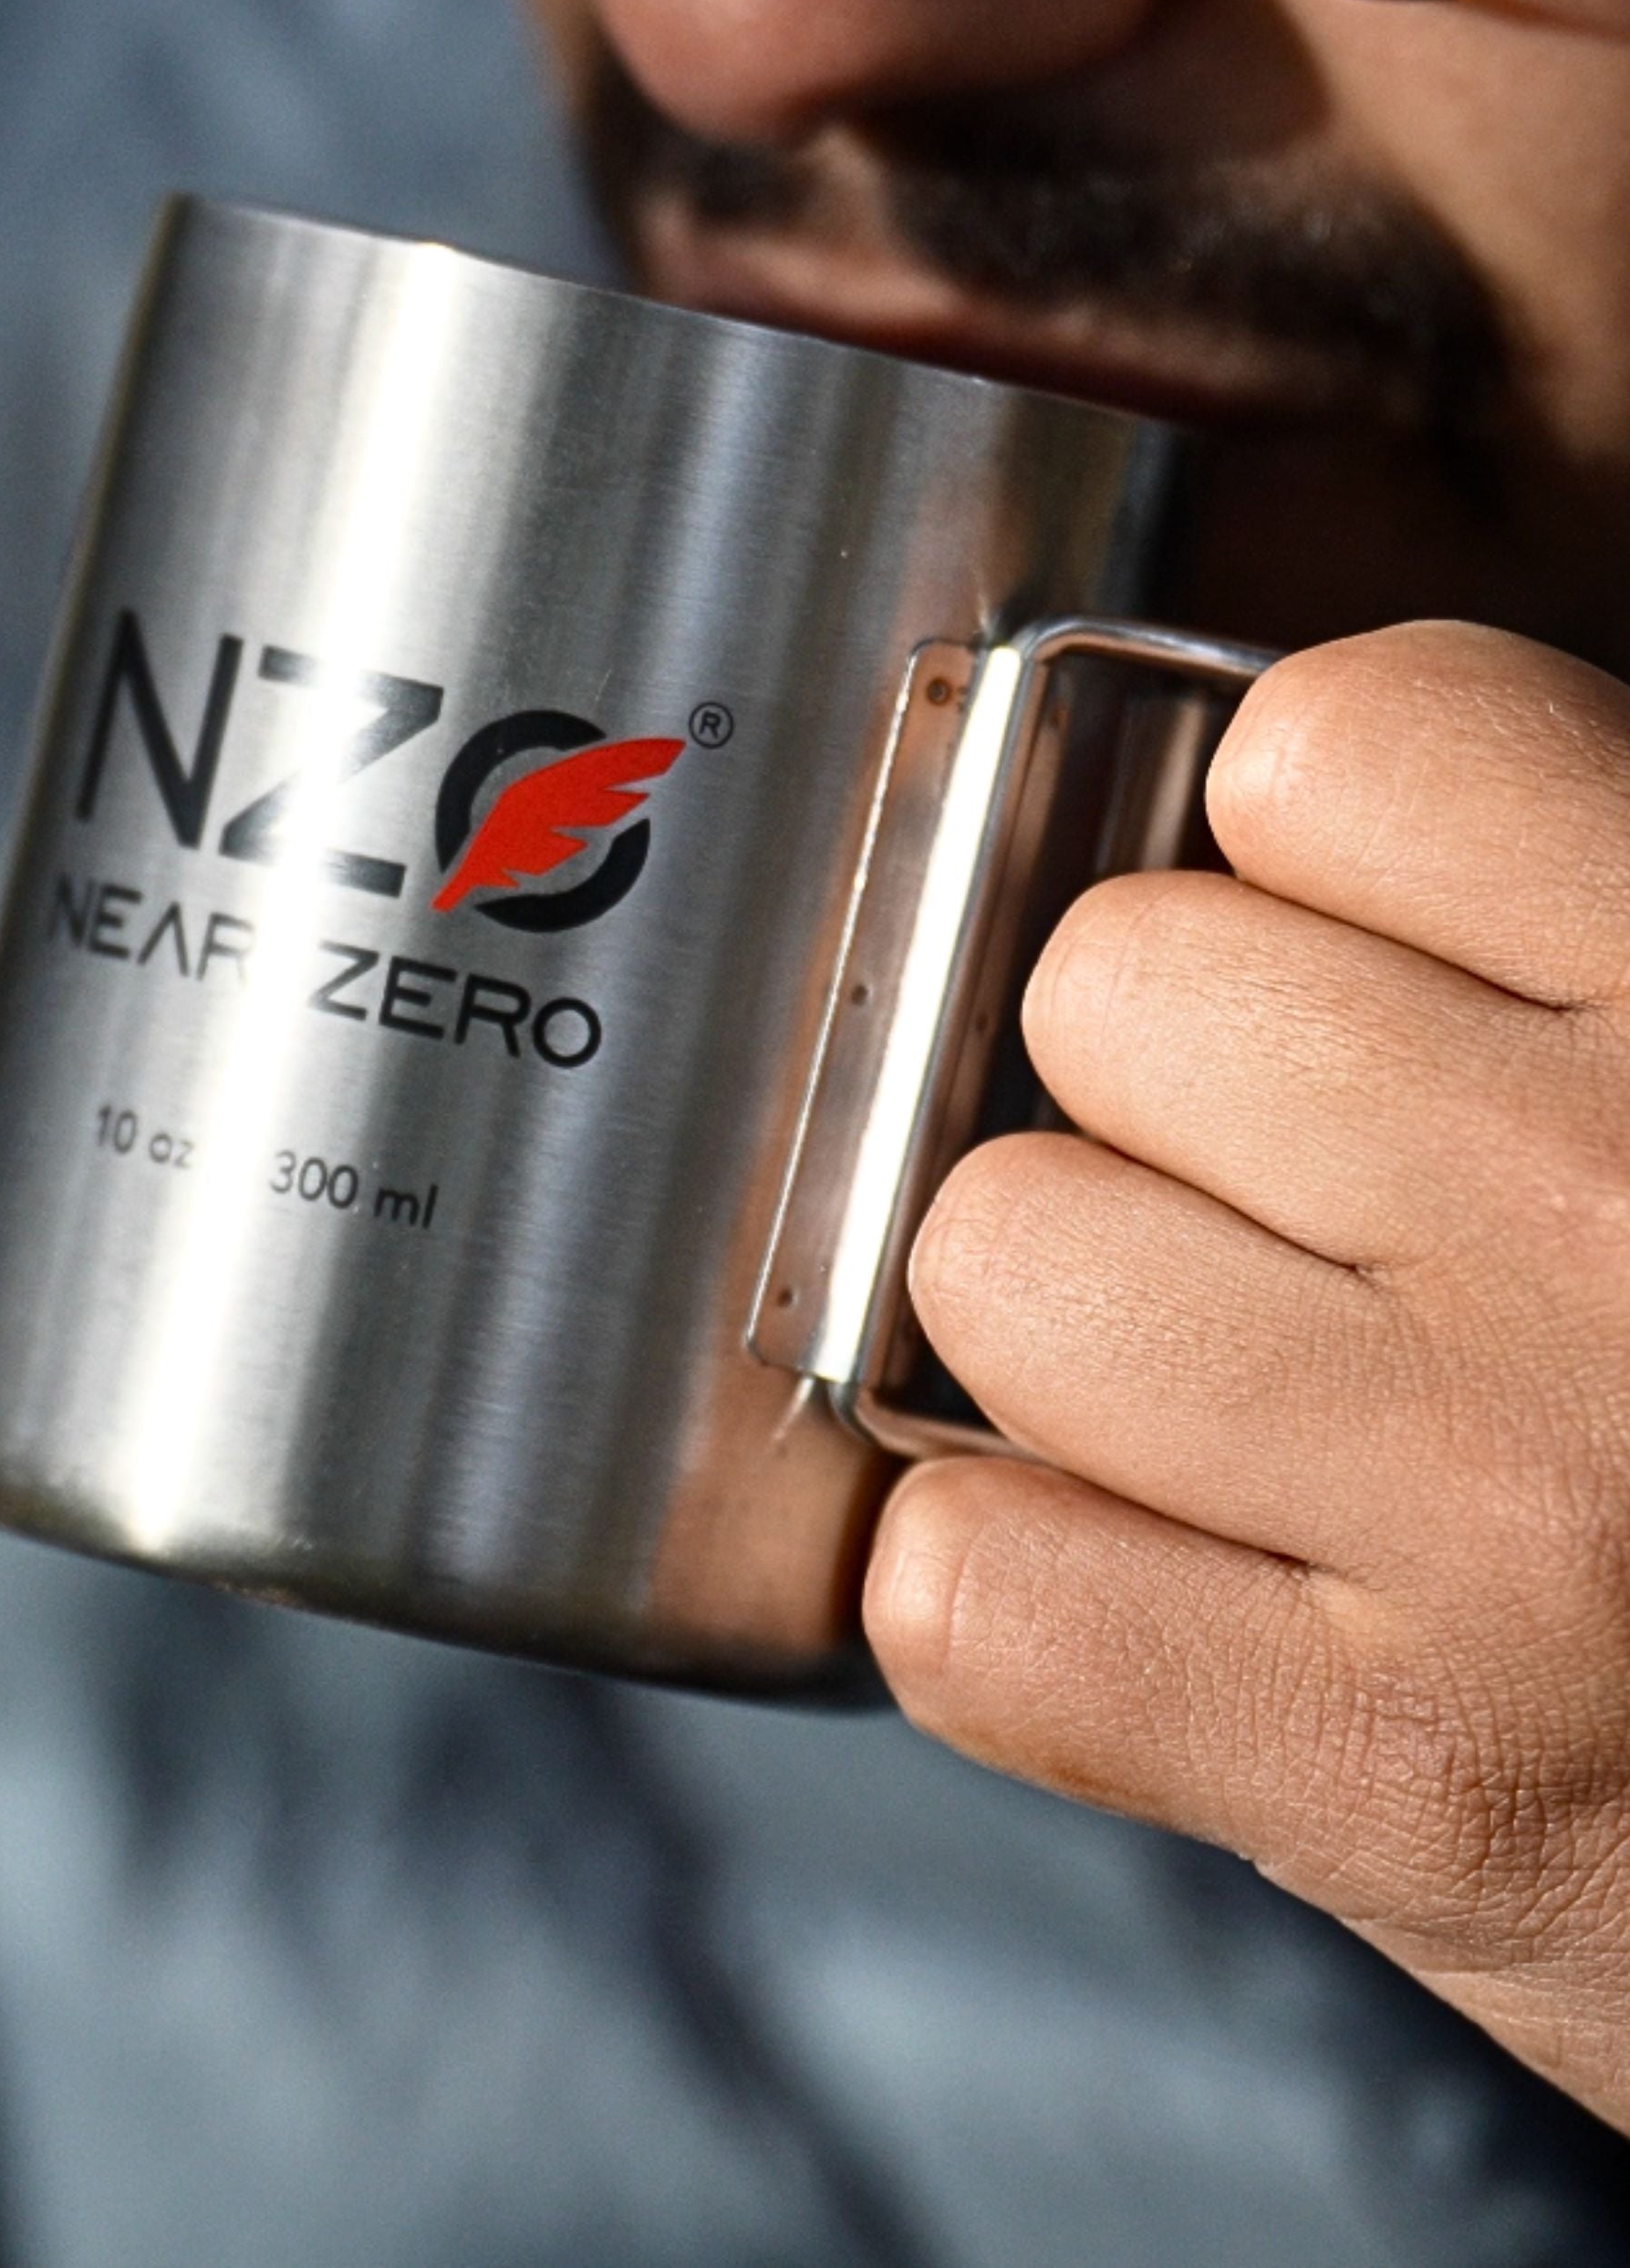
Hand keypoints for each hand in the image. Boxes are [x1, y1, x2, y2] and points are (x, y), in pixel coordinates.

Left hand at [864, 620, 1629, 2129]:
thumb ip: (1559, 927)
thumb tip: (1273, 779)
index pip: (1330, 749)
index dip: (1296, 853)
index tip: (1349, 953)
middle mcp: (1625, 1225)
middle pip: (1109, 990)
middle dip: (1158, 1091)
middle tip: (1295, 1206)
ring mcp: (1509, 1512)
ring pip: (998, 1257)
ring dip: (1066, 1323)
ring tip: (1234, 1399)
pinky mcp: (1400, 1779)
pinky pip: (966, 1582)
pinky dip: (1007, 1587)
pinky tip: (1154, 1592)